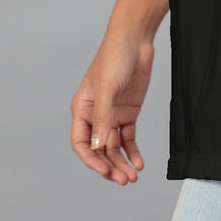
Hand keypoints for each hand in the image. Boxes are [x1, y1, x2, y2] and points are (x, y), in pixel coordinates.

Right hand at [70, 25, 154, 184]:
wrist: (135, 40)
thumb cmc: (114, 58)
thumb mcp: (107, 88)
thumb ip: (103, 118)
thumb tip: (98, 147)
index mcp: (82, 109)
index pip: (81, 143)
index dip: (91, 160)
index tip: (106, 172)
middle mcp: (95, 115)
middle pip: (99, 149)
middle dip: (110, 166)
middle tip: (124, 180)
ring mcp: (112, 115)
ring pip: (114, 147)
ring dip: (122, 162)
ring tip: (133, 177)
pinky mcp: (128, 112)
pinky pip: (128, 138)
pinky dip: (133, 151)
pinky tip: (140, 163)